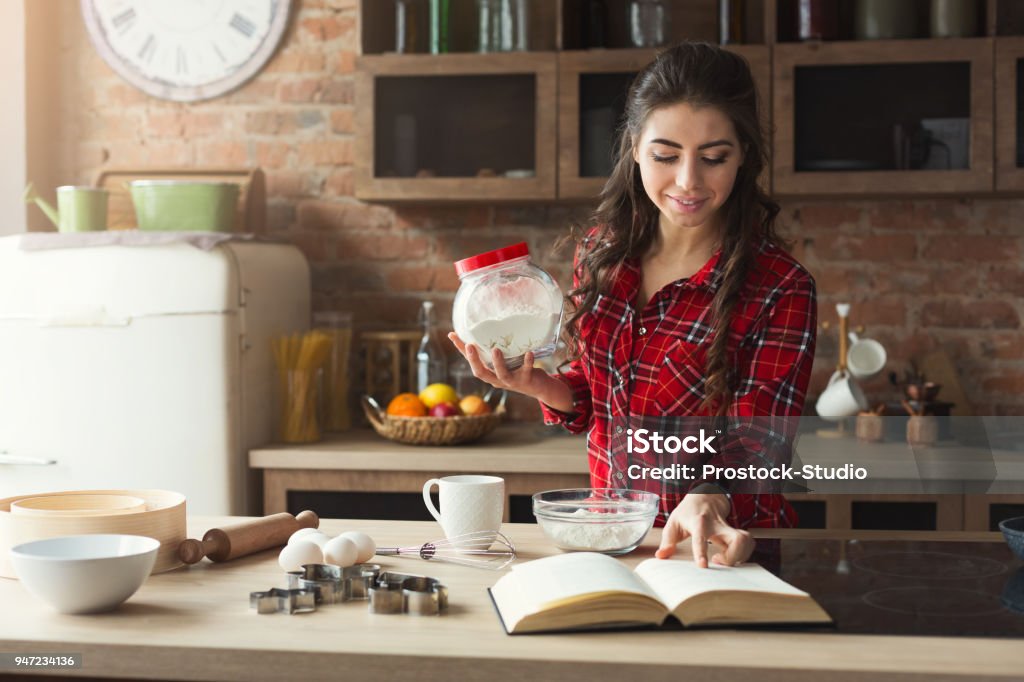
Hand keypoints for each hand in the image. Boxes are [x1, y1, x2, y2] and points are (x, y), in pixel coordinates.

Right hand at [447, 333, 572, 410]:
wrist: (538, 387)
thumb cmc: (517, 368)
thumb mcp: (503, 360)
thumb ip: (494, 349)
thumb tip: (486, 327)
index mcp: (489, 372)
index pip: (470, 361)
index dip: (460, 349)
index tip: (452, 335)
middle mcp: (497, 379)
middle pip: (481, 372)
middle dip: (474, 360)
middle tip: (469, 345)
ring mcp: (512, 381)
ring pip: (502, 374)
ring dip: (498, 362)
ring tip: (495, 349)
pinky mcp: (526, 379)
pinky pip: (526, 370)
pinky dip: (527, 361)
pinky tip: (529, 352)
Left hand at [654, 494, 753, 567]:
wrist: (705, 496)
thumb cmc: (688, 511)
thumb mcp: (673, 522)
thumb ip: (667, 541)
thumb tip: (660, 556)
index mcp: (699, 522)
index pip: (701, 536)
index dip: (701, 551)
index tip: (703, 565)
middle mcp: (718, 524)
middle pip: (736, 539)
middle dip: (733, 557)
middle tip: (718, 561)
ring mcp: (729, 527)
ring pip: (746, 541)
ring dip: (739, 556)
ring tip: (724, 560)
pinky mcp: (737, 532)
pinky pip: (749, 543)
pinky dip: (744, 554)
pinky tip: (731, 557)